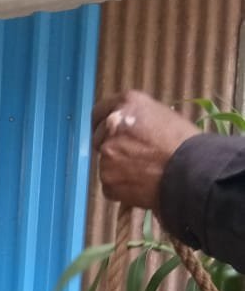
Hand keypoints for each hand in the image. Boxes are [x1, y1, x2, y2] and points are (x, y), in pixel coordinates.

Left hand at [91, 90, 199, 211]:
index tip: (105, 132)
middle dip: (111, 147)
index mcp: (126, 103)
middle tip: (134, 156)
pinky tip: (140, 184)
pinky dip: (120, 187)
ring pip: (105, 163)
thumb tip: (124, 130)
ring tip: (143, 171)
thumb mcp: (161, 115)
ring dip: (117, 169)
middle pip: (99, 139)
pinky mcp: (107, 179)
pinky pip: (109, 184)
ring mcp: (107, 154)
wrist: (191, 172)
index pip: (98, 112)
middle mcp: (111, 126)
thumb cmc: (183, 144)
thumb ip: (135, 119)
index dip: (102, 124)